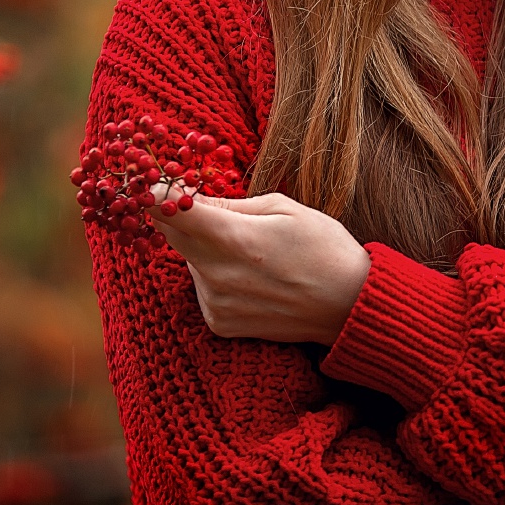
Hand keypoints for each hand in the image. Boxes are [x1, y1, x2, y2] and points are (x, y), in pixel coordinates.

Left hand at [155, 190, 371, 345]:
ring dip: (203, 248)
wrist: (349, 305)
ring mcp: (216, 302)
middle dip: (179, 216)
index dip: (156, 192)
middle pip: (171, 235)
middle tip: (207, 206)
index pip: (170, 211)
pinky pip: (202, 288)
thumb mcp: (283, 208)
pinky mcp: (220, 323)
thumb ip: (231, 203)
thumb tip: (192, 197)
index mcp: (232, 238)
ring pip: (189, 261)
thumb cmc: (324, 247)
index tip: (155, 182)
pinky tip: (250, 276)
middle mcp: (217, 274)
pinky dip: (215, 276)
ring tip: (247, 249)